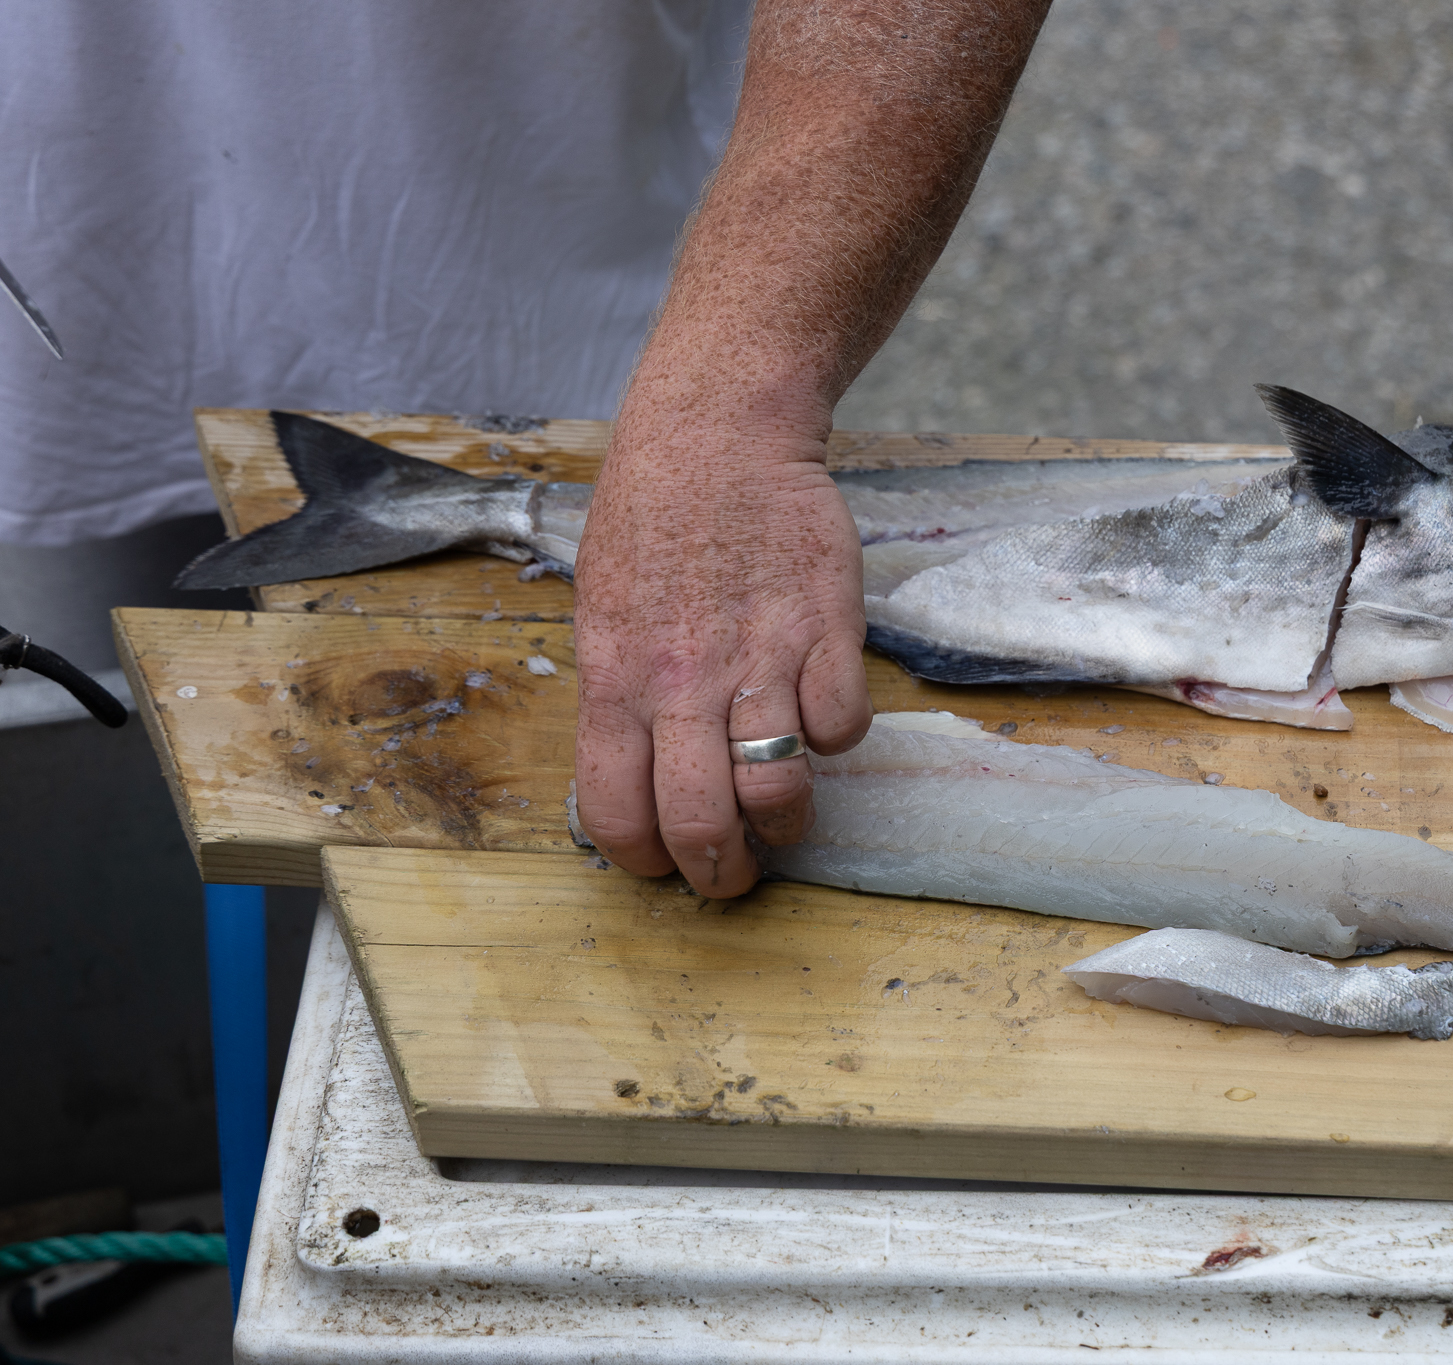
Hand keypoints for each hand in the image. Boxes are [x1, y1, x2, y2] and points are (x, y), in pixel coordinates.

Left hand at [572, 417, 870, 895]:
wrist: (717, 436)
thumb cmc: (653, 518)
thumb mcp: (601, 612)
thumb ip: (619, 695)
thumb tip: (636, 774)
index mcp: (615, 681)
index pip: (617, 812)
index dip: (645, 860)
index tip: (666, 867)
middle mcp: (683, 682)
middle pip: (702, 821)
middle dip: (722, 872)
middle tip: (735, 874)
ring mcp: (759, 658)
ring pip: (778, 789)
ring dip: (787, 822)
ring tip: (786, 815)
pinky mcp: (826, 631)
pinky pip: (841, 728)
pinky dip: (835, 737)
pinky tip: (818, 708)